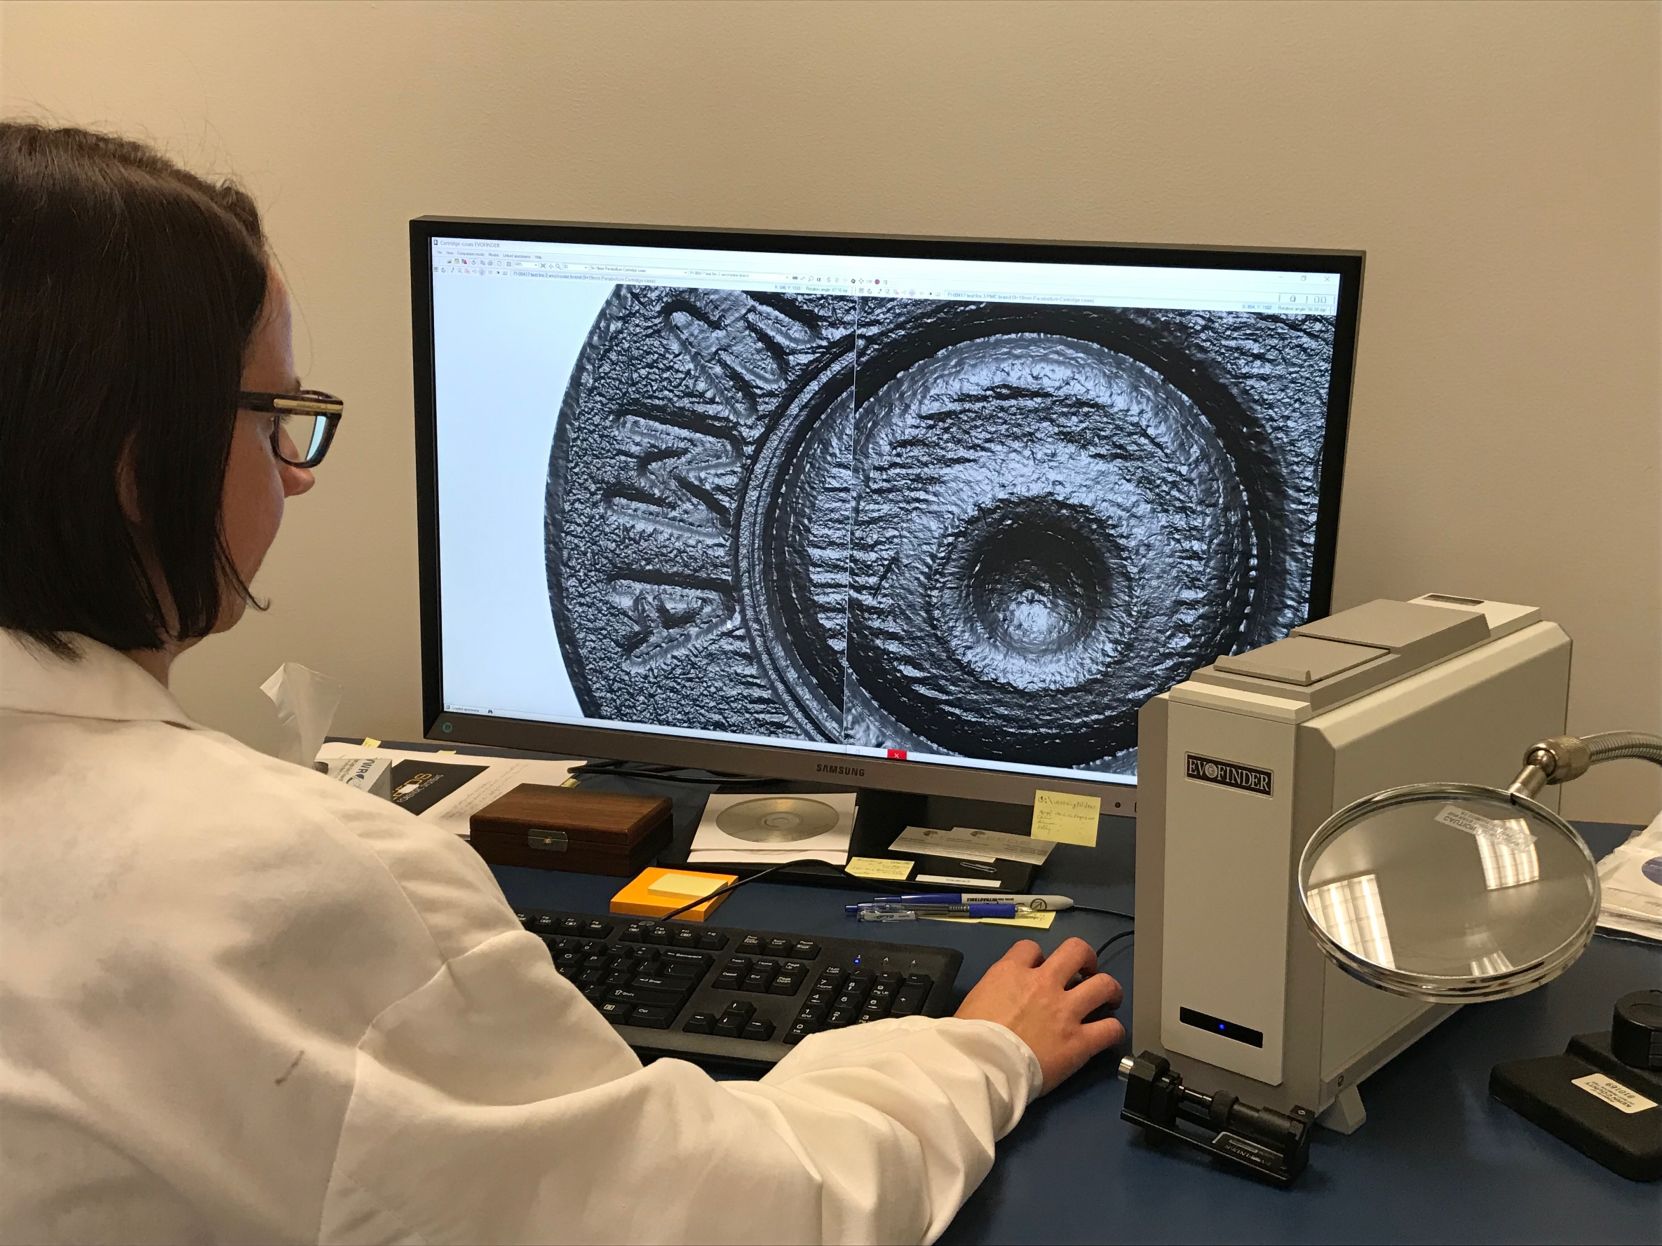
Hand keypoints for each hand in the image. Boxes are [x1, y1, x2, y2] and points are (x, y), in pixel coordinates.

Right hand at [954, 937, 1124, 1093]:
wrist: (978, 1066)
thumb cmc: (966, 1038)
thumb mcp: (972, 1000)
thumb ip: (992, 992)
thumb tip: (997, 1001)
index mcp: (1011, 972)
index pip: (1032, 948)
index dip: (1038, 958)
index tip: (1039, 971)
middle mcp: (1043, 984)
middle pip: (1076, 950)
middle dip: (1085, 958)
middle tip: (1085, 972)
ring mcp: (1065, 1011)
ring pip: (1104, 984)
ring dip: (1109, 989)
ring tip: (1108, 999)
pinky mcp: (1080, 1041)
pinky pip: (1111, 1029)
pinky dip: (1114, 1030)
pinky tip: (1108, 1034)